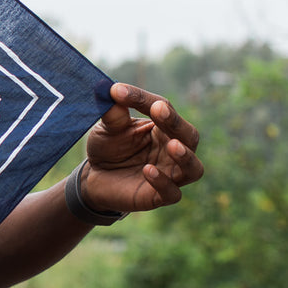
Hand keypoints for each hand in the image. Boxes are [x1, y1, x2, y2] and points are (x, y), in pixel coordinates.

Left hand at [81, 82, 202, 213]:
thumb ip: (113, 114)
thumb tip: (111, 91)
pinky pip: (172, 193)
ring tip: (173, 145)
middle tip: (160, 110)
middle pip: (189, 136)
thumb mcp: (107, 128)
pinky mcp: (160, 197)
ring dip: (186, 156)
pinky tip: (148, 170)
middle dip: (176, 123)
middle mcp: (173, 149)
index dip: (142, 99)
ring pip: (194, 168)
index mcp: (163, 127)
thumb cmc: (108, 148)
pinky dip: (163, 182)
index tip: (118, 91)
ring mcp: (170, 174)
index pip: (162, 108)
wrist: (94, 178)